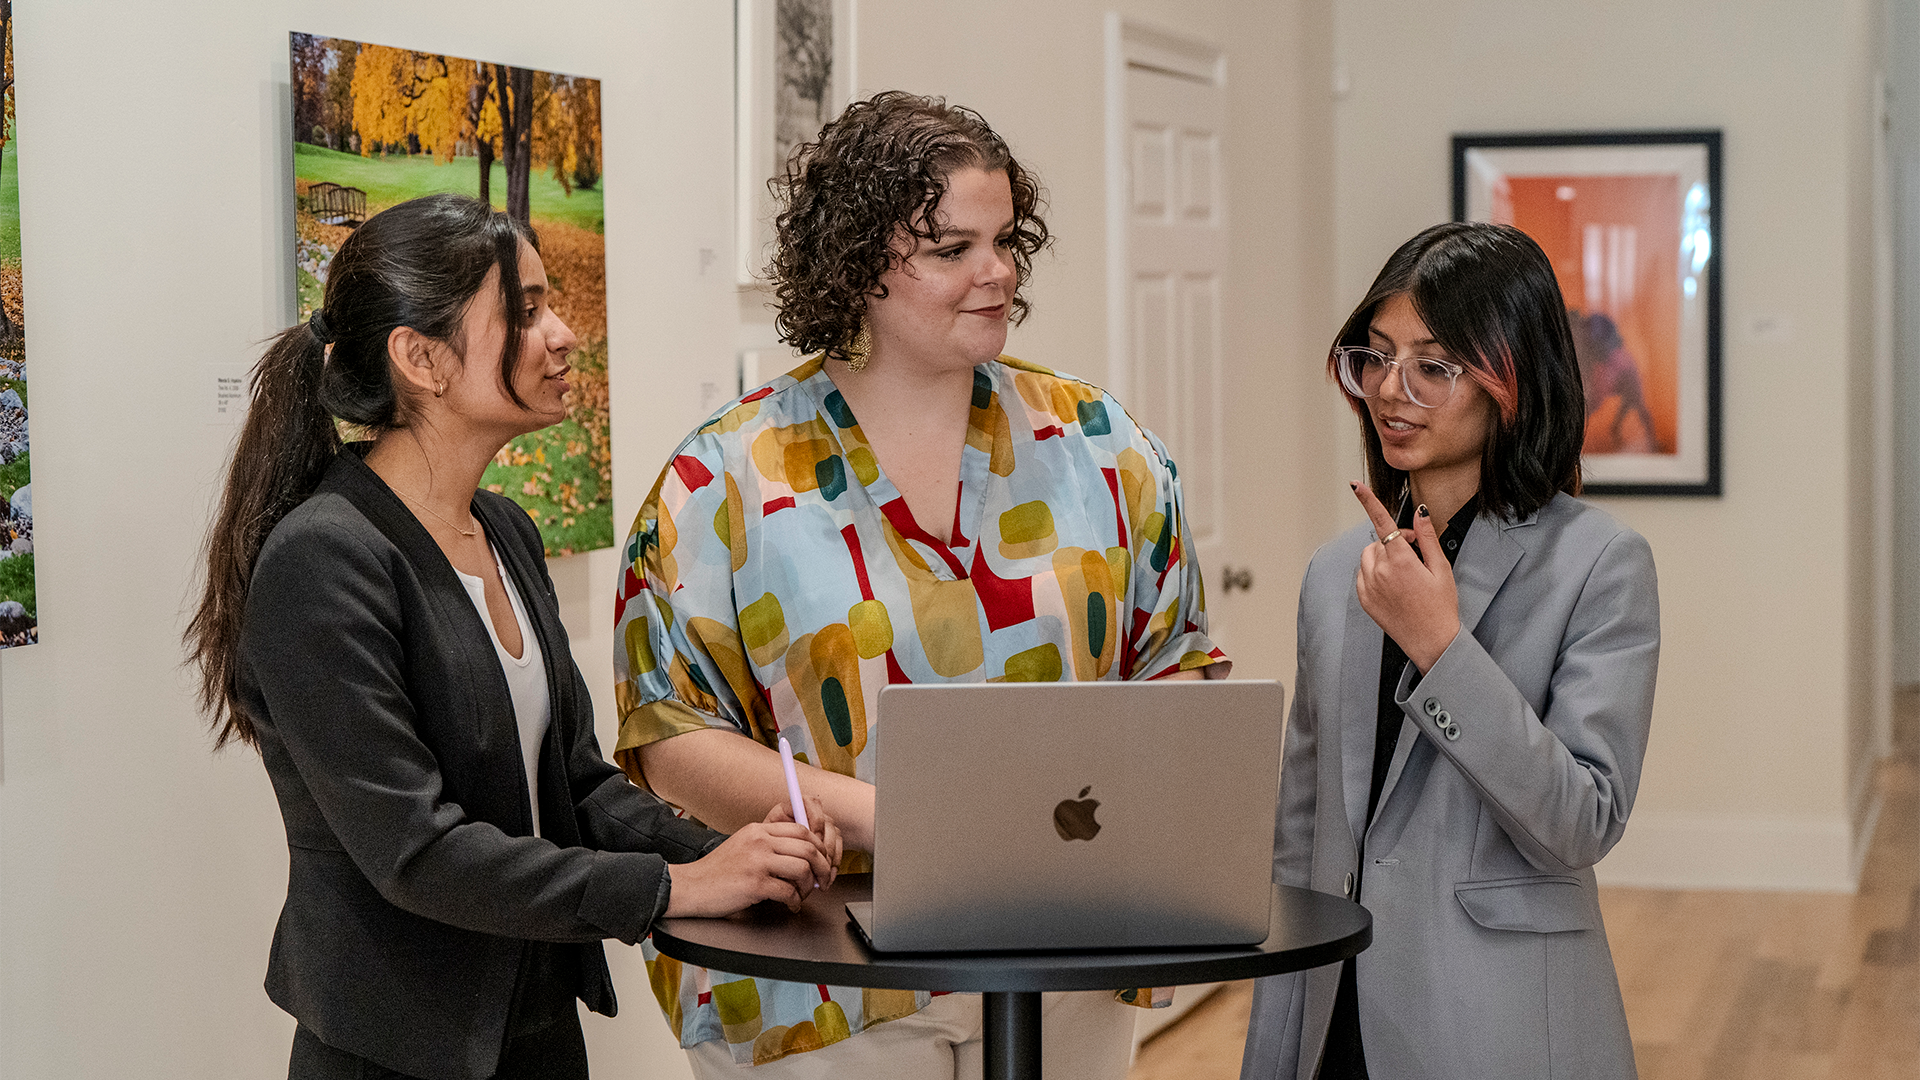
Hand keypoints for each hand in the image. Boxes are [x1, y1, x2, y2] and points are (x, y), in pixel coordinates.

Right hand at [664, 803, 838, 916]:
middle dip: (822, 866)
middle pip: (808, 847)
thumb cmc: (716, 872)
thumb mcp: (743, 846)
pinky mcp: (754, 884)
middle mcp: (759, 842)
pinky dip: (794, 901)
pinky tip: (790, 905)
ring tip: (801, 895)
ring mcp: (757, 862)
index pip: (801, 829)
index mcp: (758, 830)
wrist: (689, 886)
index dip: (818, 846)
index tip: (820, 860)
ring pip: (802, 868)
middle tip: (822, 880)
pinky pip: (788, 891)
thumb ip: (768, 845)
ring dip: (808, 886)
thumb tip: (801, 856)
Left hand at [1351, 482, 1459, 672]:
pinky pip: (1363, 575)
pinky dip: (1374, 573)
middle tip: (1415, 553)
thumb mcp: (1441, 568)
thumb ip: (1427, 537)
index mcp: (1401, 561)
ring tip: (1405, 571)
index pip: (1382, 523)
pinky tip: (1394, 585)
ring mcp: (1369, 586)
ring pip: (1368, 557)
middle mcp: (1380, 572)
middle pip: (1379, 541)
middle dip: (1394, 541)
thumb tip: (1421, 513)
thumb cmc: (1441, 606)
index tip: (1356, 486)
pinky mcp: (1364, 599)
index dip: (1368, 501)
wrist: (1432, 641)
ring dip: (1382, 556)